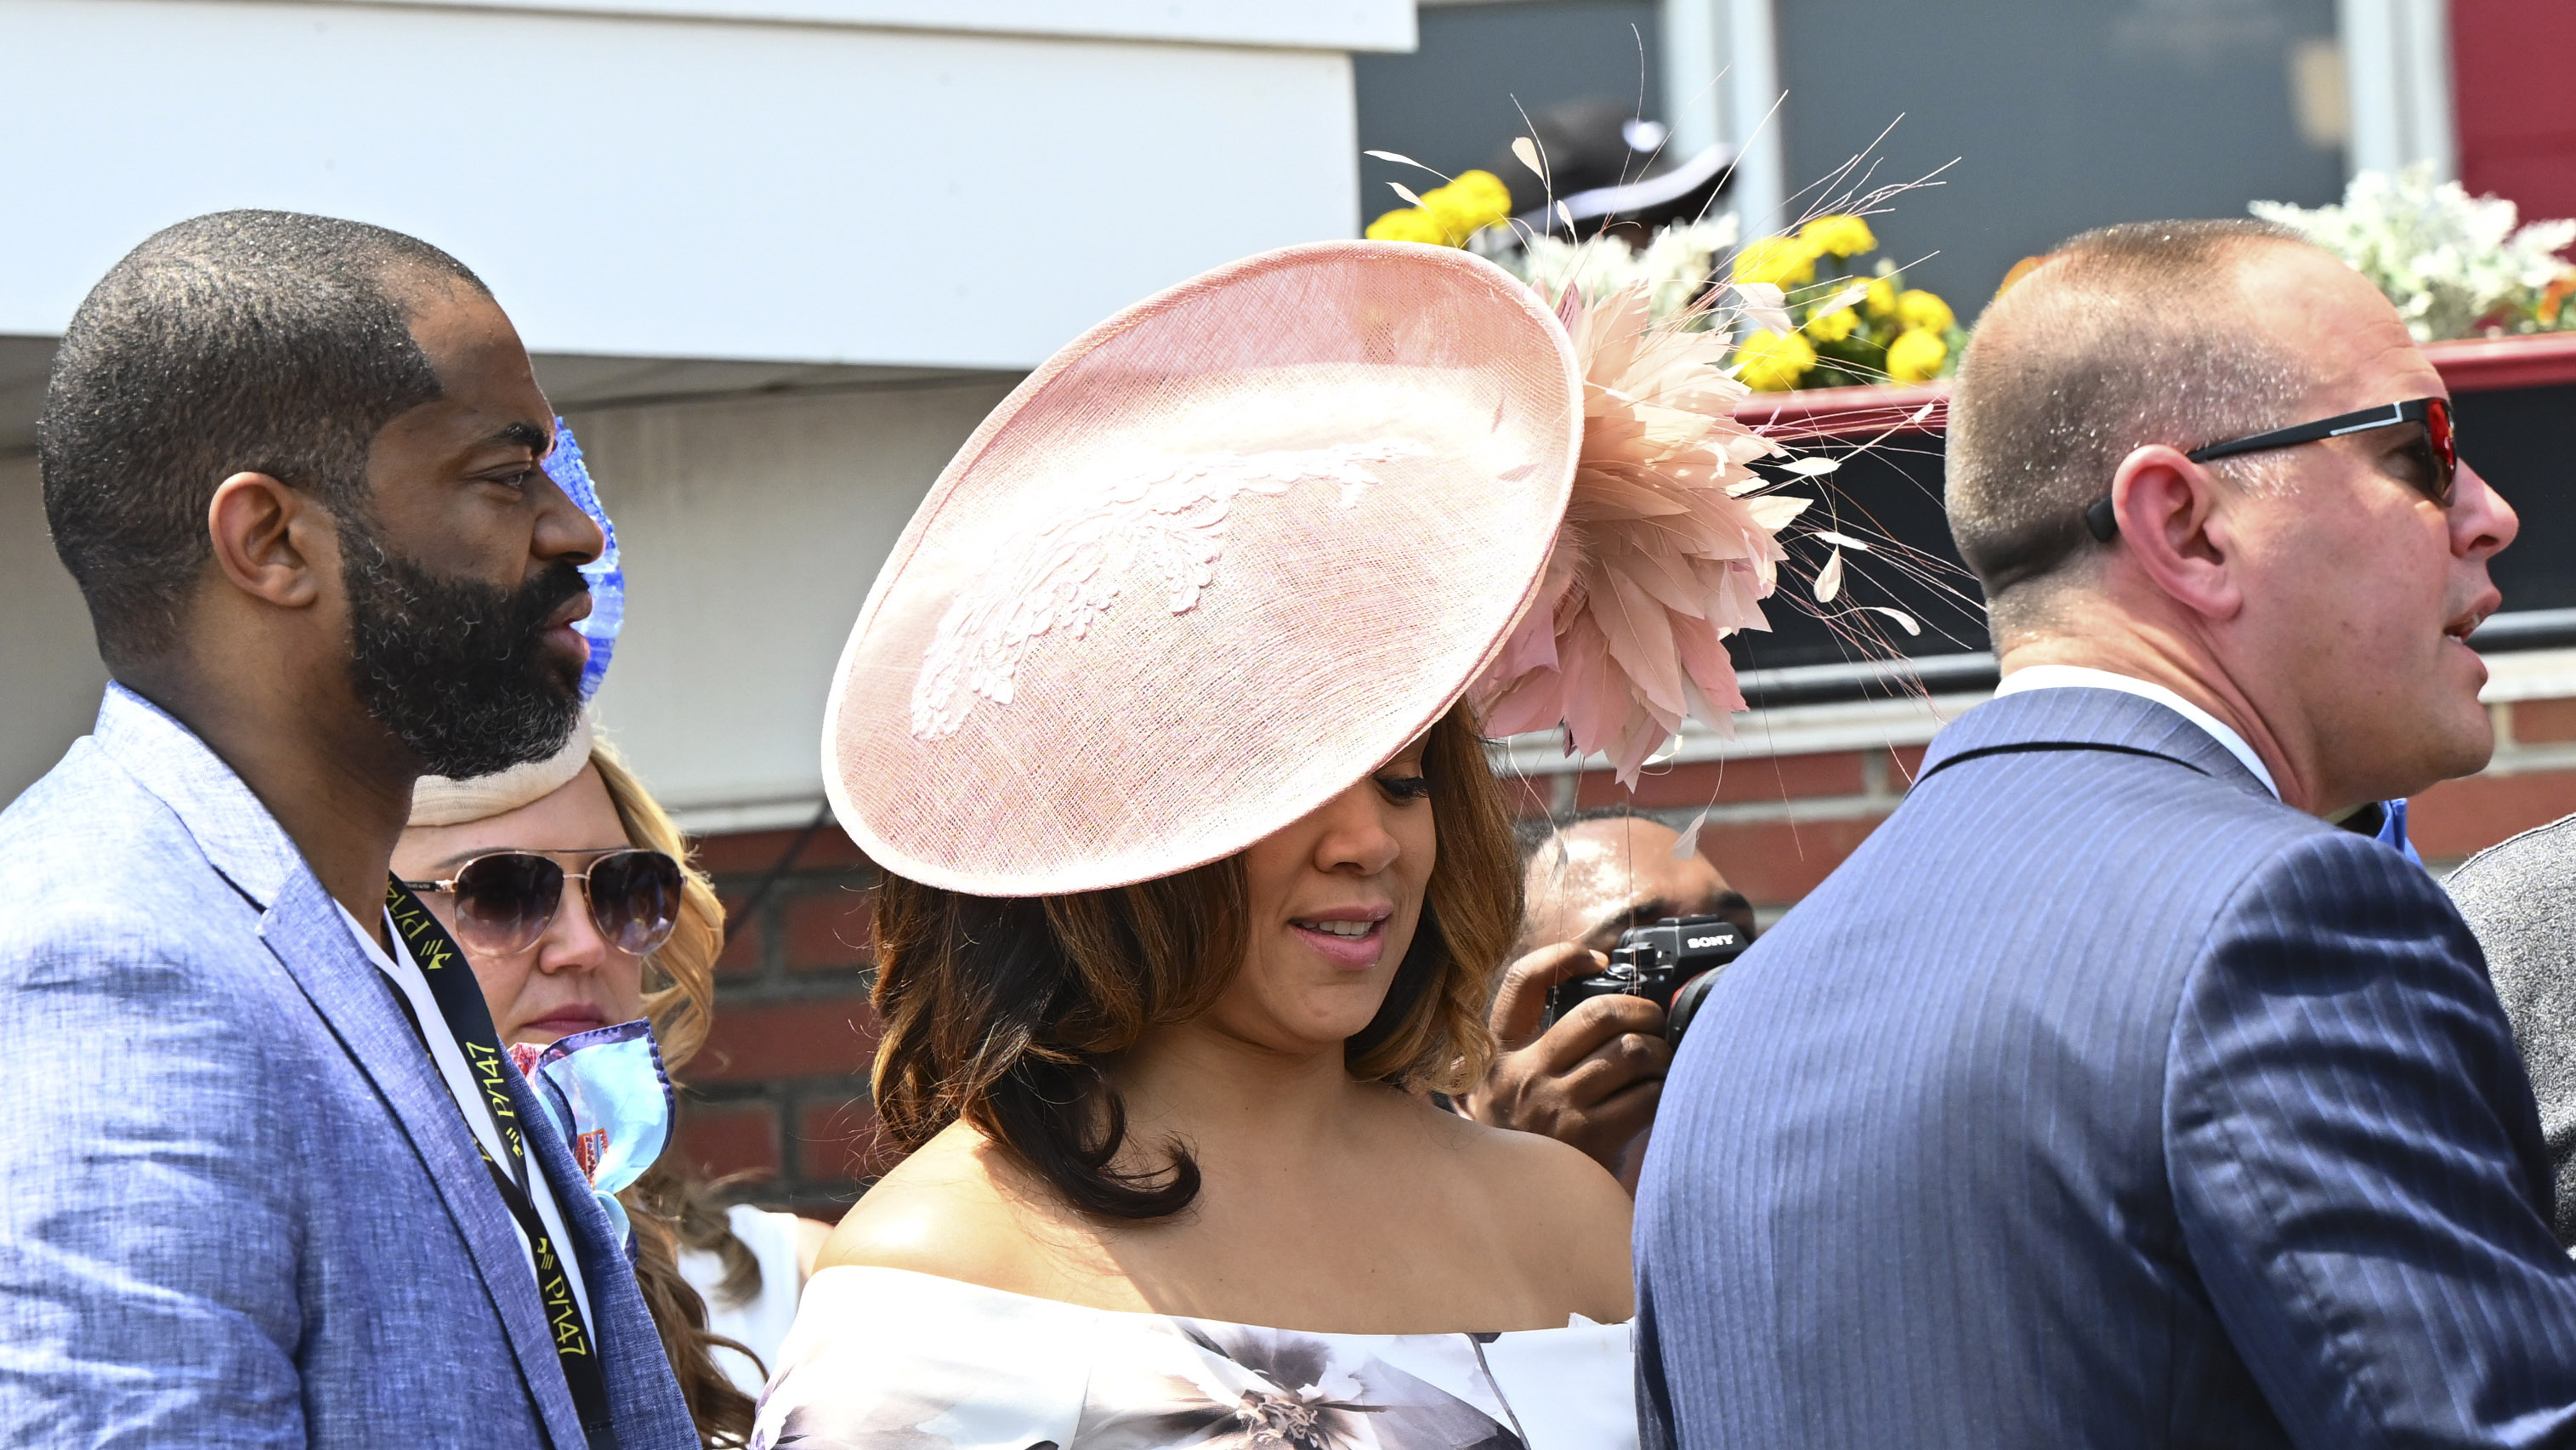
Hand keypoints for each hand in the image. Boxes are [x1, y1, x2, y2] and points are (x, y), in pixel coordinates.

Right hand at [1457, 941, 1671, 1171]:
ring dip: (1662, 1052)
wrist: (1510, 1211)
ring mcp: (1555, 1106)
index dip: (1564, 956)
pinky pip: (1646, 1097)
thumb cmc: (1522, 1139)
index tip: (1599, 958)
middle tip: (1656, 1021)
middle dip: (1642, 1010)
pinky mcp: (1588, 1138)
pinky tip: (1662, 1096)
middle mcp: (1524, 1074)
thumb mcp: (1506, 1087)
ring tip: (1665, 1061)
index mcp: (1500, 1052)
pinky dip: (1664, 1091)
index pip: (1523, 981)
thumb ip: (1537, 1047)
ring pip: (1632, 1052)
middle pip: (1599, 1012)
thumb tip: (1605, 1002)